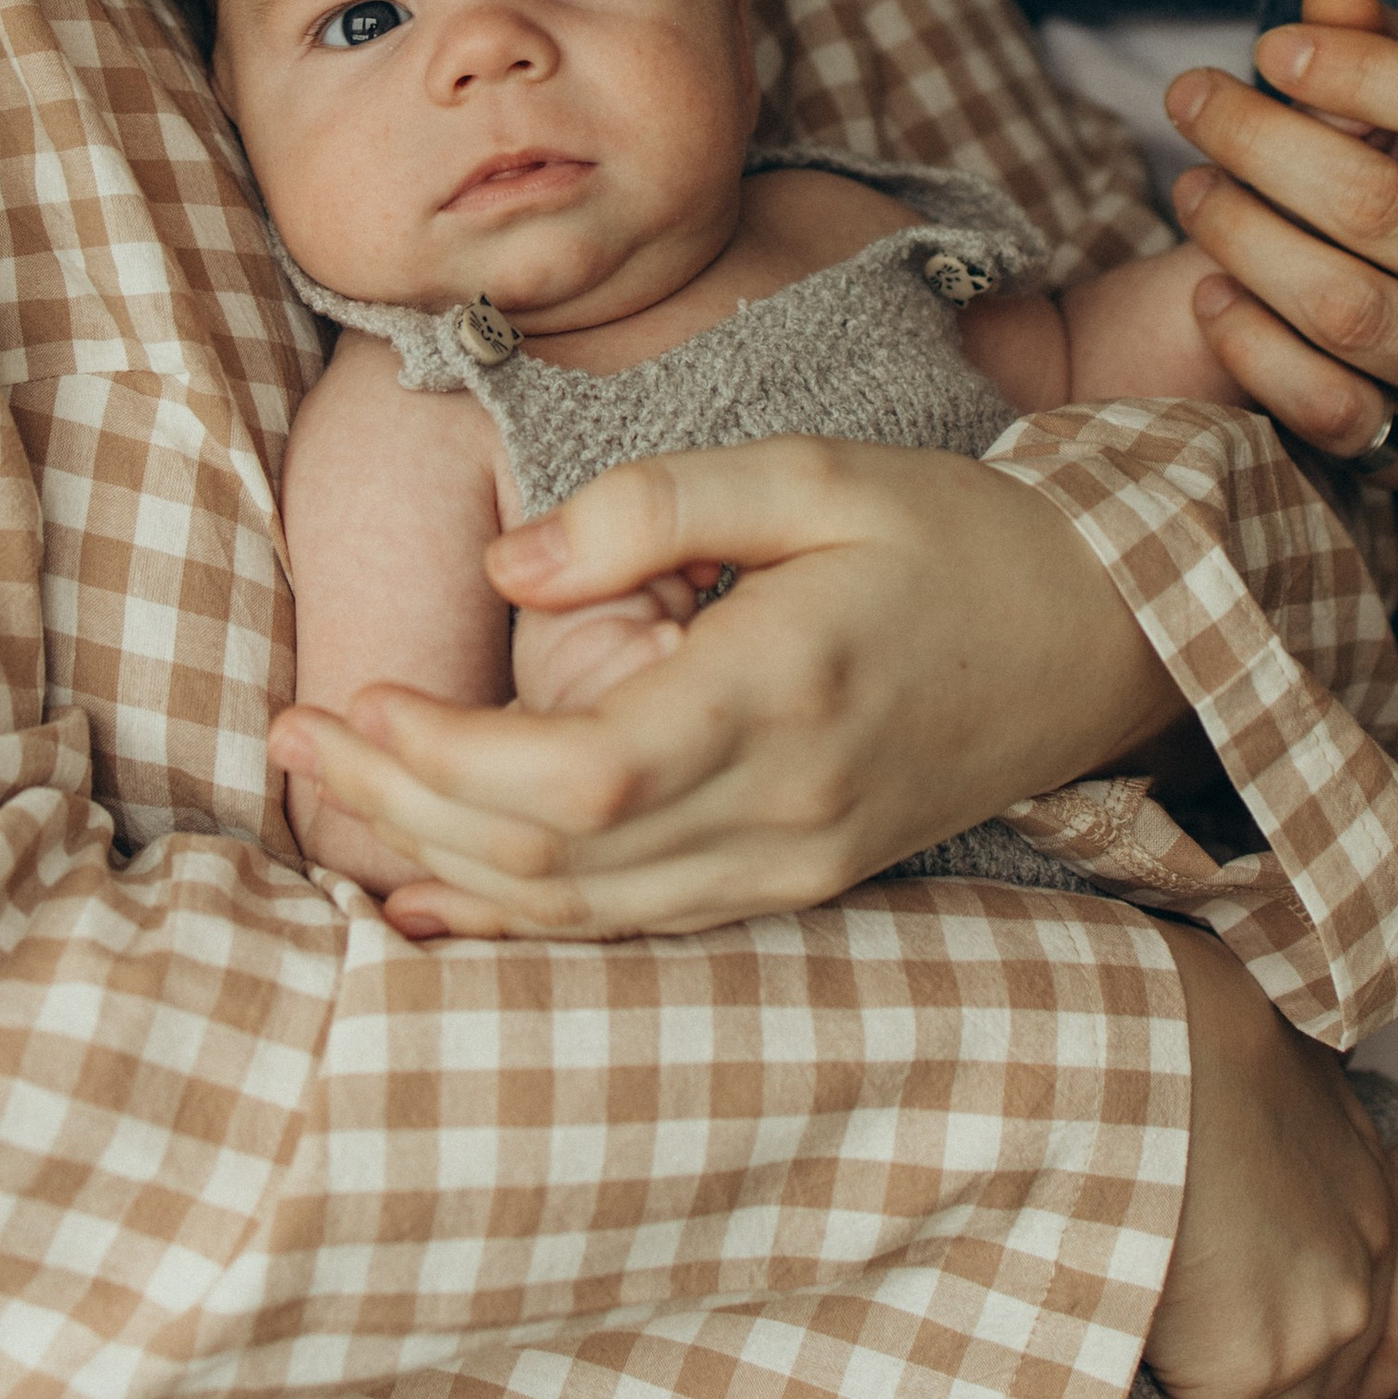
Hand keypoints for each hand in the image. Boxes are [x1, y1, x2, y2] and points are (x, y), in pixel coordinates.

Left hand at [265, 435, 1179, 941]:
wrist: (1109, 635)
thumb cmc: (959, 532)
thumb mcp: (815, 472)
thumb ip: (657, 508)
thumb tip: (508, 573)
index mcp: (782, 697)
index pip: (573, 780)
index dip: (440, 761)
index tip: (353, 694)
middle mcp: (782, 811)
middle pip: (547, 860)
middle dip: (396, 807)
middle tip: (288, 736)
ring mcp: (792, 867)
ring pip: (578, 912)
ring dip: (435, 864)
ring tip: (327, 789)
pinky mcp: (794, 884)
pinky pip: (630, 925)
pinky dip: (518, 914)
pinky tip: (429, 892)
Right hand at [1146, 919, 1397, 1398]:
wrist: (1137, 1036)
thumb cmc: (1191, 1029)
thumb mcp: (1294, 1078)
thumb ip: (1315, 1143)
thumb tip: (1286, 1141)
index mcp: (1389, 1214)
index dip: (1335, 1340)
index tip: (1265, 1318)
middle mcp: (1368, 1283)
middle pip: (1326, 1389)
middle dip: (1261, 1374)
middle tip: (1185, 1325)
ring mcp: (1313, 1333)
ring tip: (1140, 1336)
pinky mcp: (1240, 1368)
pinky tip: (1115, 1364)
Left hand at [1164, 0, 1397, 489]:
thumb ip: (1384, 52)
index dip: (1361, 69)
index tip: (1270, 47)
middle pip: (1379, 204)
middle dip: (1261, 141)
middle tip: (1190, 100)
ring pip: (1342, 307)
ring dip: (1242, 236)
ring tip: (1190, 188)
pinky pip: (1326, 404)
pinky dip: (1251, 344)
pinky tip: (1209, 289)